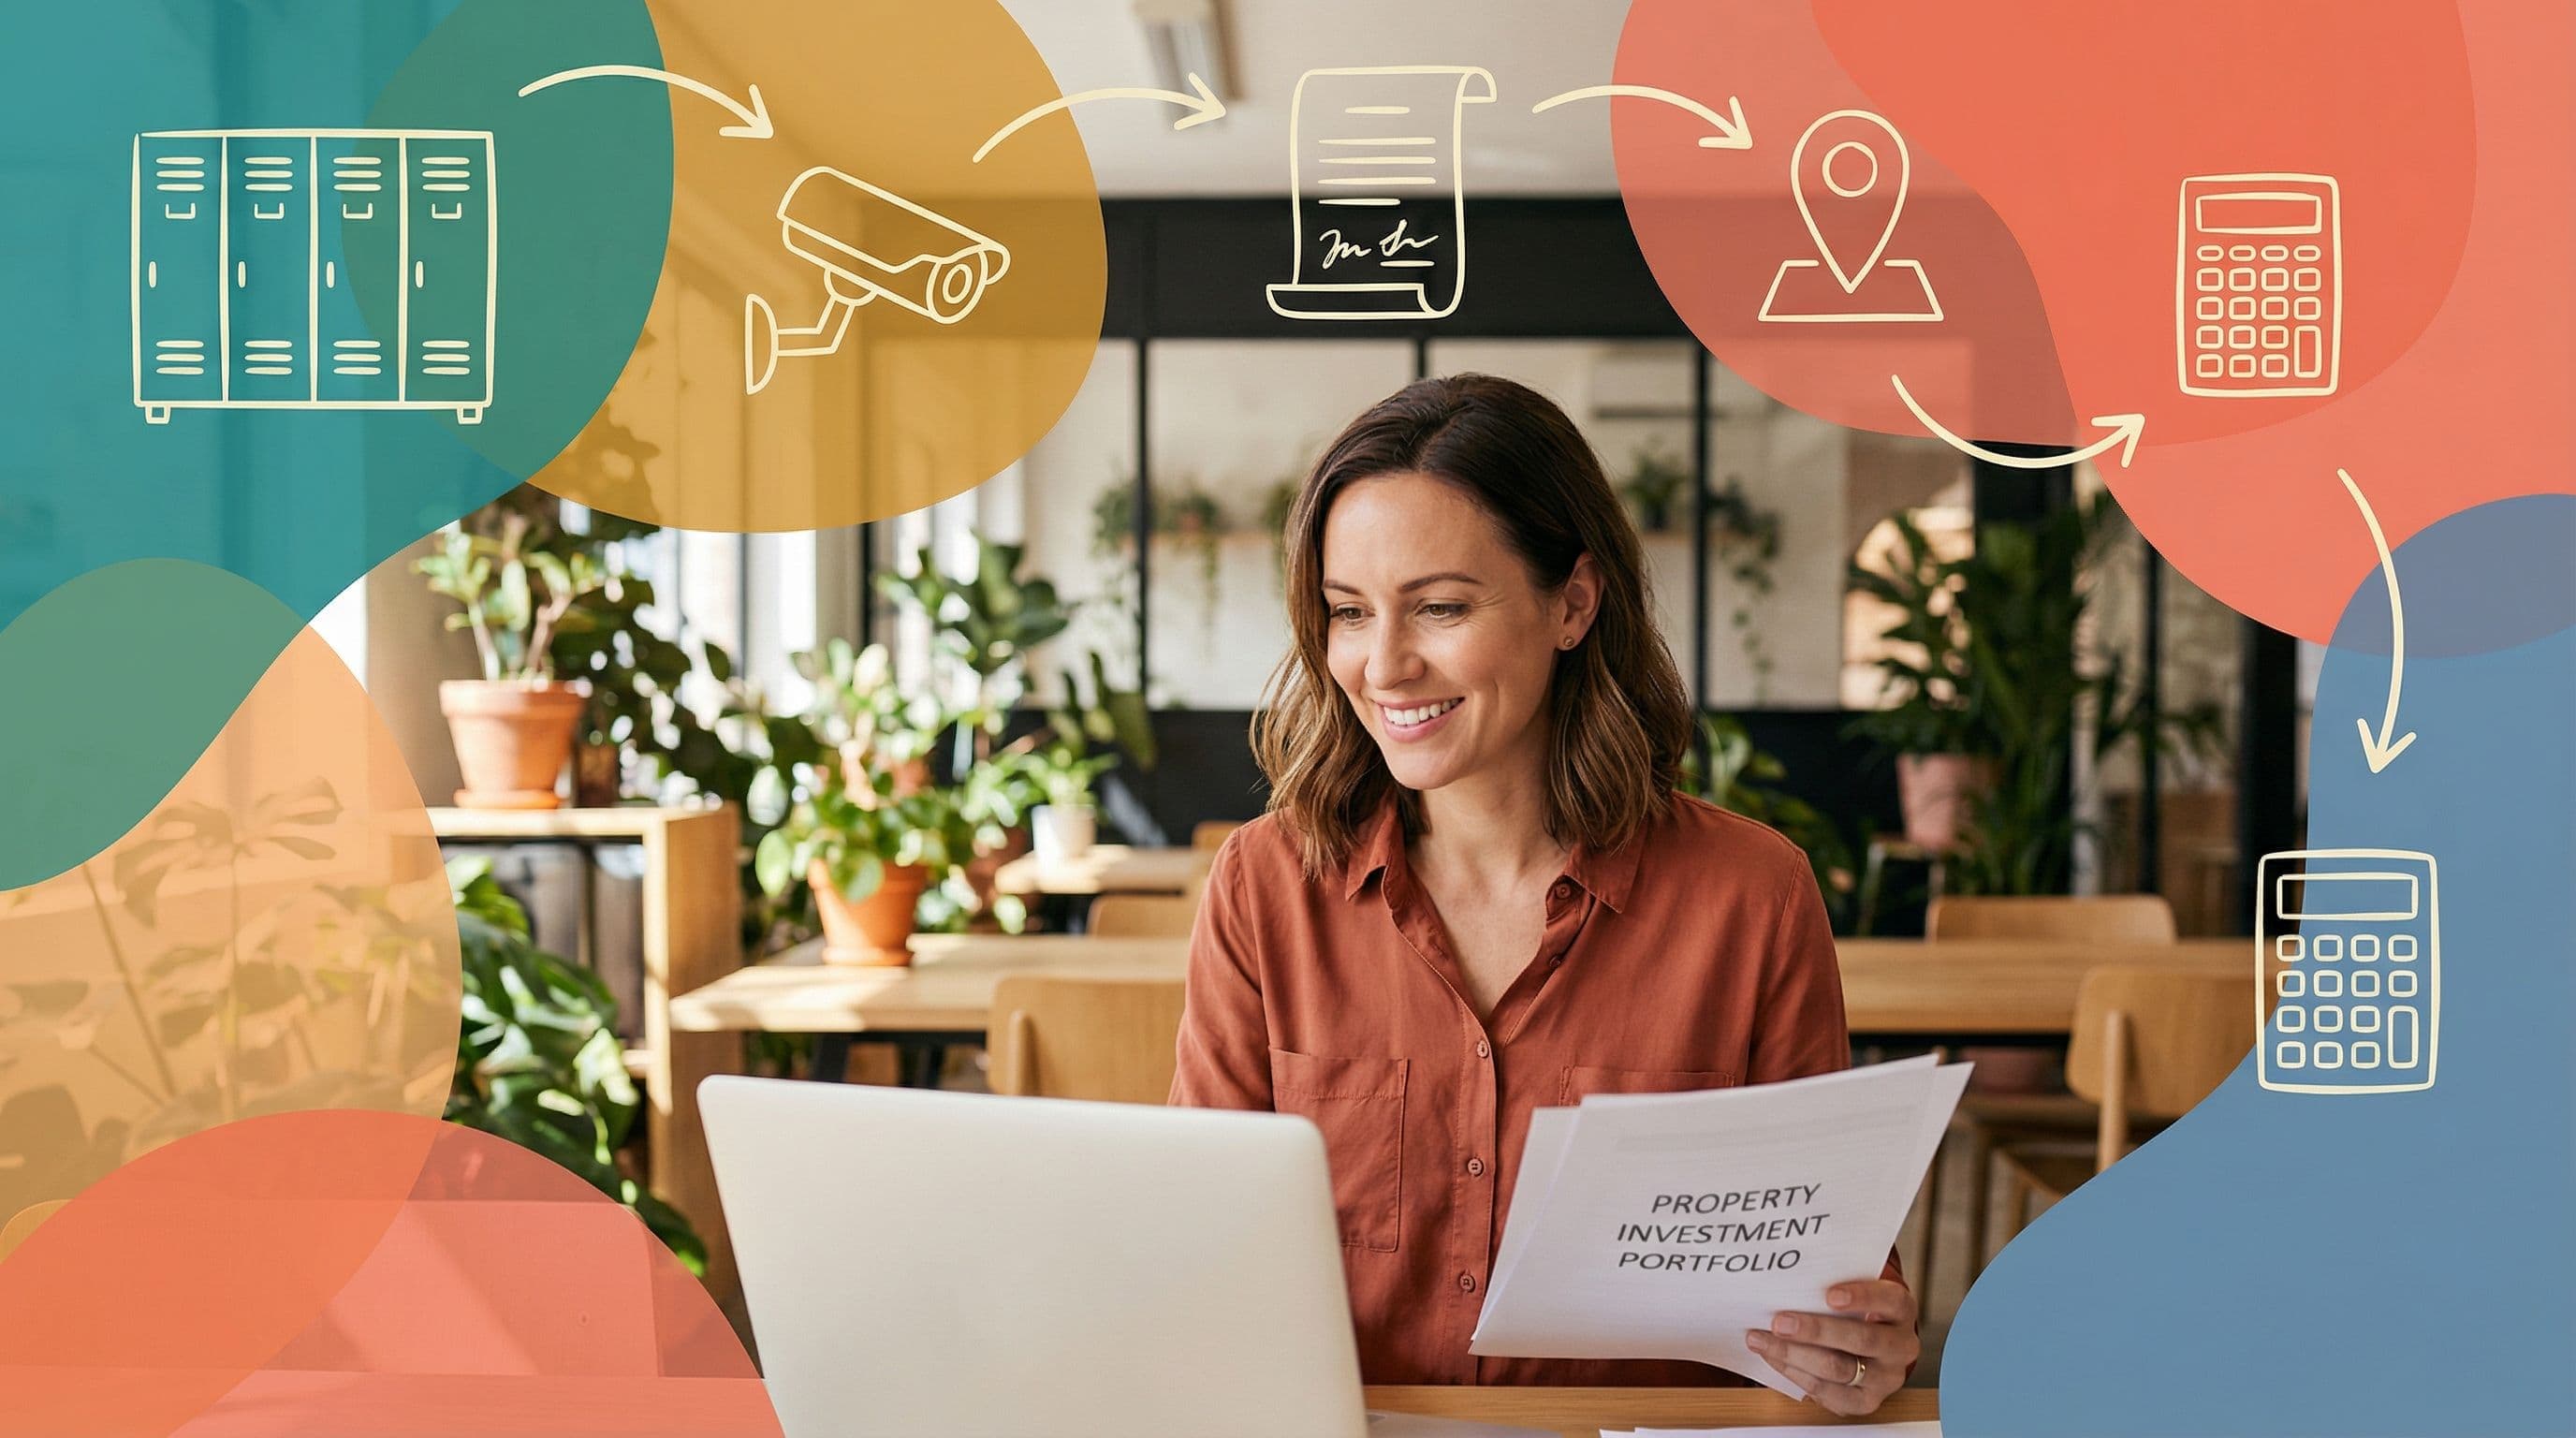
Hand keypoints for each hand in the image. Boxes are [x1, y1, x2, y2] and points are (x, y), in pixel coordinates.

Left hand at [1744, 1278, 1916, 1415]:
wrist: (1869, 1351)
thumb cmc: (1854, 1312)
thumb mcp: (1854, 1291)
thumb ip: (1832, 1282)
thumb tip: (1786, 1277)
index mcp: (1900, 1311)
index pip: (1890, 1300)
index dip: (1862, 1297)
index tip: (1830, 1295)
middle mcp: (1900, 1347)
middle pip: (1861, 1340)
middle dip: (1815, 1331)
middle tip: (1779, 1322)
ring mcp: (1885, 1378)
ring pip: (1838, 1369)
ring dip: (1794, 1354)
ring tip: (1762, 1340)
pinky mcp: (1864, 1402)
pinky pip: (1826, 1391)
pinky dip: (1794, 1373)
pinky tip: (1773, 1357)